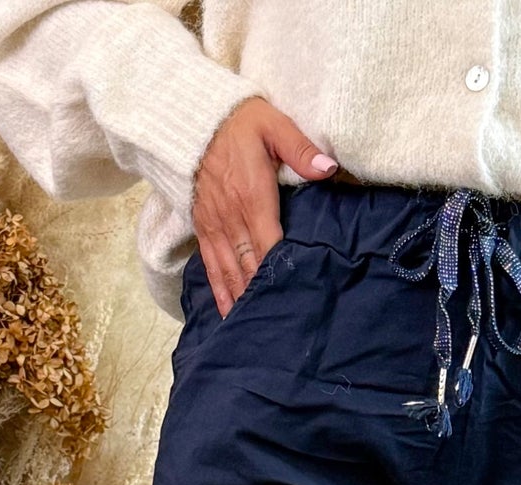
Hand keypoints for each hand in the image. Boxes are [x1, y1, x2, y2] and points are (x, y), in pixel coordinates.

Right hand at [192, 97, 338, 315]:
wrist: (193, 119)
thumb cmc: (240, 122)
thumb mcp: (274, 125)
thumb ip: (301, 150)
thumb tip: (328, 169)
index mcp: (254, 198)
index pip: (271, 246)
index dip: (282, 273)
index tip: (295, 299)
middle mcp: (232, 218)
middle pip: (252, 267)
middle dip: (265, 296)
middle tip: (282, 326)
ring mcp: (216, 226)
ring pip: (231, 272)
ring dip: (243, 301)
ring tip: (256, 330)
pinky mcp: (204, 228)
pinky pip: (212, 266)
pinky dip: (221, 291)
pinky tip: (229, 314)